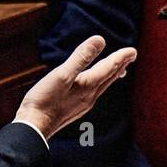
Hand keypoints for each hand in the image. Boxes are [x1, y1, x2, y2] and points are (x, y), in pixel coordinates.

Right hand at [14, 35, 135, 141]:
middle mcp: (89, 96)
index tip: (132, 50)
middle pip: (109, 77)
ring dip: (111, 76)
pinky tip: (93, 86)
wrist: (34, 127)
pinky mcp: (74, 109)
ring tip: (119, 70)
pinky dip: (99, 85)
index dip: (120, 57)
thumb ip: (80, 58)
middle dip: (120, 65)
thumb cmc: (44, 100)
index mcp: (88, 85)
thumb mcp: (61, 74)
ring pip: (102, 86)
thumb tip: (99, 40)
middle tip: (130, 56)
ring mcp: (82, 104)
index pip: (108, 68)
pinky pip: (93, 93)